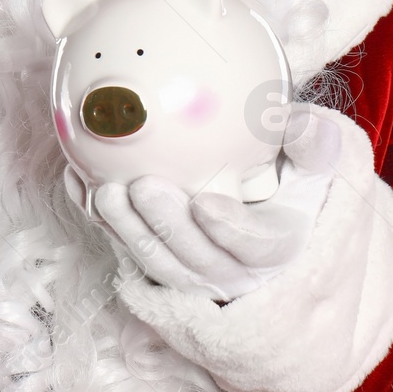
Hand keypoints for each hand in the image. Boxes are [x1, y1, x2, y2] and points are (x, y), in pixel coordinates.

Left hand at [70, 106, 343, 300]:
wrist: (268, 238)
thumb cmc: (291, 195)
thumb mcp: (315, 174)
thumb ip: (314, 147)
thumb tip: (299, 119)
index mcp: (272, 249)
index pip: (253, 246)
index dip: (229, 230)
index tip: (206, 205)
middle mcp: (227, 271)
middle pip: (193, 257)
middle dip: (165, 226)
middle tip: (144, 187)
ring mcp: (187, 273)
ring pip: (153, 261)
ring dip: (126, 230)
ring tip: (106, 192)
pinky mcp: (154, 264)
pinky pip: (121, 246)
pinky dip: (97, 220)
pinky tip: (77, 183)